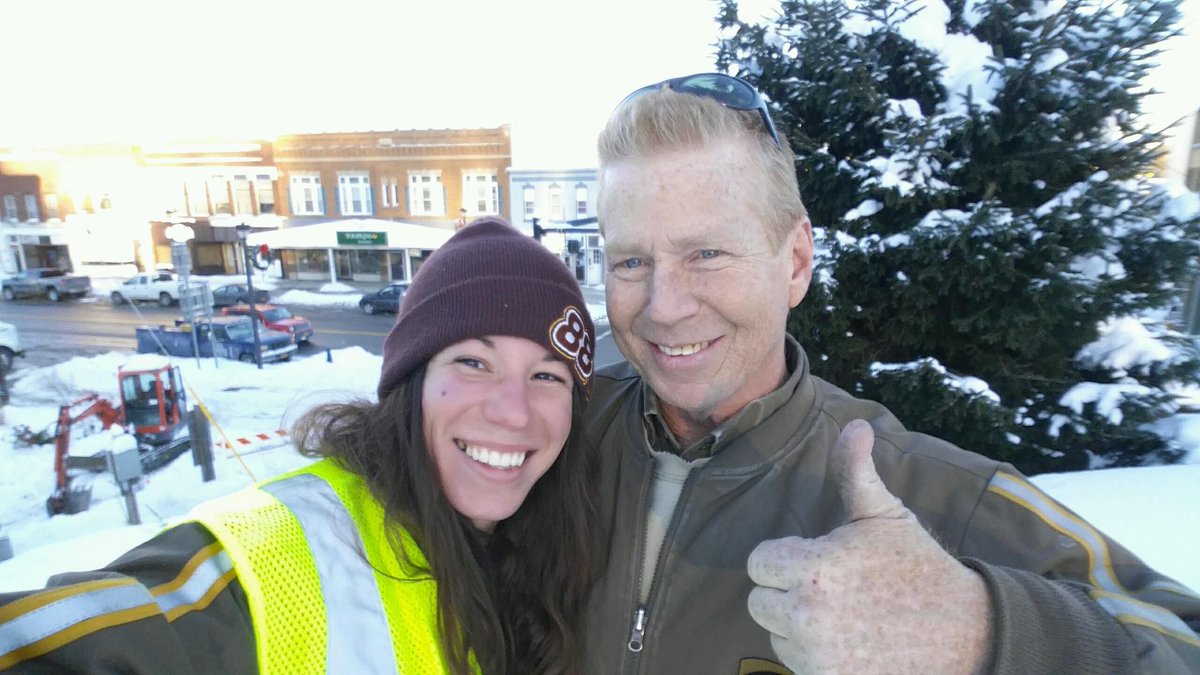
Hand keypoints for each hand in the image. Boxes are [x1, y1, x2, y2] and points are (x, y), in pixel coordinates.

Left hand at [746, 420, 990, 673]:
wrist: (965, 633)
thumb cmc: (918, 568)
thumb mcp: (886, 515)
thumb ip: (855, 472)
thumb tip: (854, 425)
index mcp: (815, 568)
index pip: (758, 562)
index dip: (783, 557)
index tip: (816, 558)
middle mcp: (807, 615)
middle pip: (758, 602)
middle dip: (786, 592)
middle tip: (829, 588)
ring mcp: (816, 655)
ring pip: (776, 634)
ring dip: (797, 626)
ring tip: (843, 615)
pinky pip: (794, 664)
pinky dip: (813, 655)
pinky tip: (847, 641)